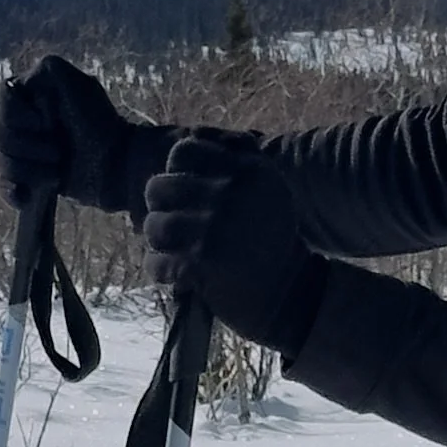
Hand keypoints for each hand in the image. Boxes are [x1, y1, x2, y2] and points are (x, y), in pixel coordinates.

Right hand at [0, 56, 164, 219]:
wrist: (120, 166)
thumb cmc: (101, 123)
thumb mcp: (78, 84)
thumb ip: (47, 71)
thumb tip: (23, 84)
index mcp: (31, 95)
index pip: (0, 98)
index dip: (14, 113)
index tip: (41, 122)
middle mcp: (23, 122)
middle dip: (26, 145)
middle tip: (57, 151)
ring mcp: (25, 152)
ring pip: (0, 160)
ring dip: (27, 169)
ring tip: (56, 174)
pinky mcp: (29, 180)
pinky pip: (4, 187)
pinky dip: (12, 191)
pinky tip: (26, 196)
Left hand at [143, 130, 325, 354]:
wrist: (292, 295)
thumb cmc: (274, 243)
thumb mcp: (268, 190)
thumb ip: (233, 165)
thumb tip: (185, 151)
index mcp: (247, 169)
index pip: (183, 152)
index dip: (174, 173)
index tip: (184, 195)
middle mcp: (231, 191)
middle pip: (159, 188)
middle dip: (161, 210)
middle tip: (175, 227)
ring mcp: (215, 225)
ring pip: (154, 225)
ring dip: (160, 243)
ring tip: (175, 251)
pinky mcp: (203, 260)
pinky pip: (157, 261)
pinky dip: (162, 271)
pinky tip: (178, 275)